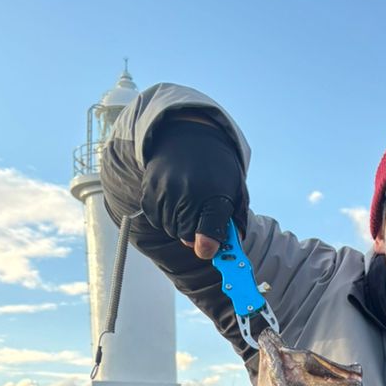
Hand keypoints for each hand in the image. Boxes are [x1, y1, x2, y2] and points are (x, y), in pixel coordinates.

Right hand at [141, 117, 247, 258]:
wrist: (188, 136)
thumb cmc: (216, 169)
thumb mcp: (235, 191)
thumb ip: (236, 221)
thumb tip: (232, 249)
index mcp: (214, 195)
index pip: (208, 232)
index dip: (208, 244)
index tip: (207, 249)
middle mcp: (187, 194)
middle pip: (187, 237)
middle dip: (195, 234)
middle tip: (200, 218)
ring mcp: (165, 193)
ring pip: (171, 229)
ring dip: (179, 225)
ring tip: (187, 204)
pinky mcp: (149, 192)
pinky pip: (156, 219)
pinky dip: (165, 216)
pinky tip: (174, 201)